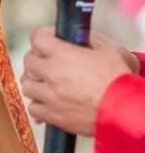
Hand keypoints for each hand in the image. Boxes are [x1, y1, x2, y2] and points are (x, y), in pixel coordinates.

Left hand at [21, 27, 137, 136]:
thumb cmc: (119, 79)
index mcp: (63, 54)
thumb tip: (78, 38)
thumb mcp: (109, 49)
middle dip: (37, 59)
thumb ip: (89, 40)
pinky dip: (38, 104)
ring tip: (47, 82)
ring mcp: (50, 96)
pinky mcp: (53, 116)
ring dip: (35, 82)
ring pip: (27, 85)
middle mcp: (52, 74)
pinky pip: (33, 108)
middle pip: (28, 62)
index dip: (43, 36)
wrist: (125, 111)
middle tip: (47, 61)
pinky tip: (49, 101)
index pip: (37, 38)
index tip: (48, 39)